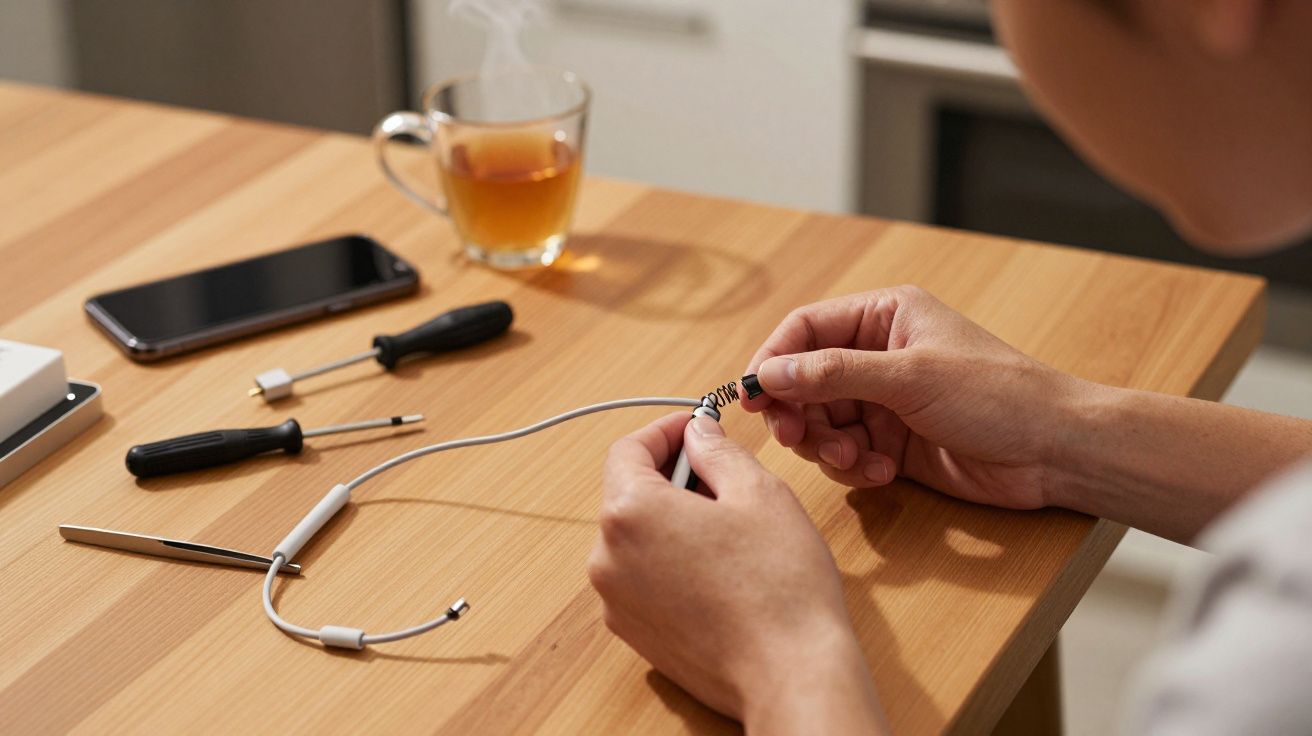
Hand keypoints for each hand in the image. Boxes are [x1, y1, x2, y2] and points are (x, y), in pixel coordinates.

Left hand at [588, 412, 885, 733]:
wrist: (789, 674)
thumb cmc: (780, 585)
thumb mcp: (758, 492)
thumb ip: (717, 452)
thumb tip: (698, 435)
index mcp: (630, 513)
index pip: (628, 450)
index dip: (665, 431)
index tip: (695, 428)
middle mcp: (607, 557)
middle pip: (628, 494)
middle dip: (670, 477)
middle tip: (722, 475)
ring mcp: (616, 601)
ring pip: (635, 539)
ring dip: (671, 521)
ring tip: (727, 528)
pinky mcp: (633, 633)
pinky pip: (642, 578)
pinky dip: (669, 561)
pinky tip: (717, 570)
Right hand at [744, 285, 1089, 509]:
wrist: (1055, 451)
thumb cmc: (998, 395)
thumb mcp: (910, 377)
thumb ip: (834, 373)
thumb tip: (770, 372)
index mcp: (885, 316)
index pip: (806, 330)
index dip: (773, 360)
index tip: (751, 395)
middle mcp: (879, 355)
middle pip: (805, 380)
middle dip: (798, 412)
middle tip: (796, 439)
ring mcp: (886, 401)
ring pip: (823, 422)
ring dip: (828, 446)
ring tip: (852, 460)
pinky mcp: (895, 443)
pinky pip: (848, 453)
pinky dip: (854, 467)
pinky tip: (881, 472)